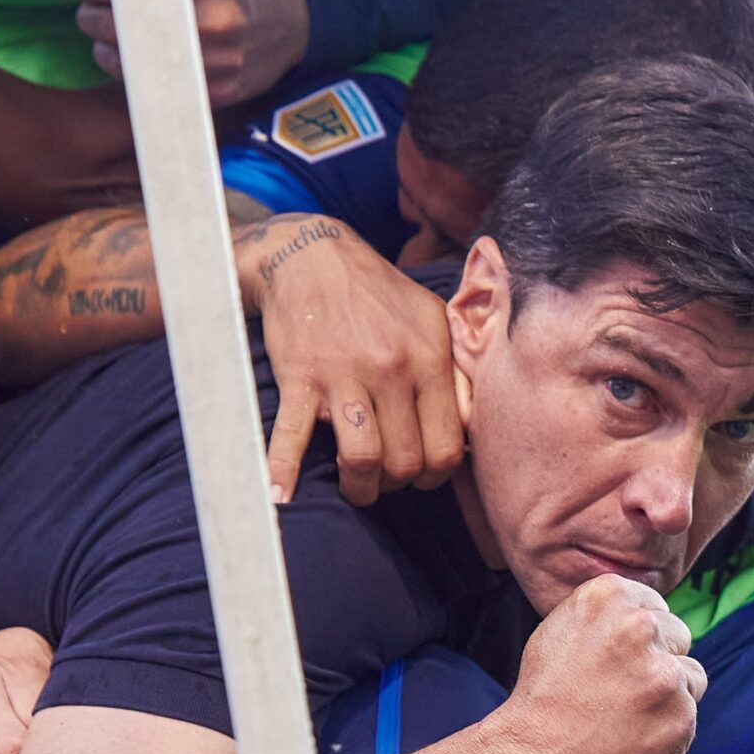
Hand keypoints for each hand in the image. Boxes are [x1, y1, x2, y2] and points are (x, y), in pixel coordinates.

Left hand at [68, 0, 310, 107]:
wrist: (303, 19)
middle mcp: (204, 23)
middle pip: (117, 25)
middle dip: (91, 14)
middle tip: (88, 8)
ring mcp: (210, 62)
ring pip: (130, 62)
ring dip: (105, 47)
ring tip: (105, 35)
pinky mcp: (214, 92)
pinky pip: (156, 88)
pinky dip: (133, 73)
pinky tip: (130, 59)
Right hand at [238, 214, 461, 505]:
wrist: (312, 258)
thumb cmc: (378, 295)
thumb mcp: (432, 320)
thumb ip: (456, 373)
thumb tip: (472, 426)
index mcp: (429, 359)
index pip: (447, 446)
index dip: (436, 474)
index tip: (421, 473)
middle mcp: (391, 369)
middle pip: (406, 462)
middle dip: (397, 483)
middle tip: (386, 477)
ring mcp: (344, 376)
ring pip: (363, 460)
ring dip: (360, 488)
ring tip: (356, 485)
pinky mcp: (300, 379)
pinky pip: (291, 437)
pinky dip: (282, 471)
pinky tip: (281, 495)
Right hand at [490, 576, 705, 753]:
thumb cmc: (544, 698)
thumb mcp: (562, 629)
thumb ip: (610, 615)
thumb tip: (652, 614)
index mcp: (609, 596)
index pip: (654, 607)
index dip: (636, 640)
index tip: (614, 661)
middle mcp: (640, 626)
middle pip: (678, 636)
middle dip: (658, 661)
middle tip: (618, 691)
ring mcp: (664, 673)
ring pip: (691, 679)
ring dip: (668, 698)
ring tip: (624, 719)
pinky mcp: (680, 716)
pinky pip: (688, 721)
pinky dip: (667, 735)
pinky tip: (631, 742)